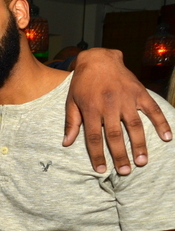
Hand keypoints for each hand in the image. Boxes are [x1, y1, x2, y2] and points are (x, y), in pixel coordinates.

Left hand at [63, 48, 171, 174]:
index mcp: (91, 109)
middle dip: (120, 155)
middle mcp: (109, 105)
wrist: (98, 59)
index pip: (94, 138)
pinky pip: (152, 109)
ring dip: (140, 144)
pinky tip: (167, 137)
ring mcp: (126, 99)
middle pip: (115, 135)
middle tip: (125, 171)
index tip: (101, 170)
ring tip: (142, 161)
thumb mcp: (71, 102)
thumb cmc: (82, 83)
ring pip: (134, 125)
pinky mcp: (139, 92)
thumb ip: (71, 122)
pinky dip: (161, 122)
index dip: (97, 155)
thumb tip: (66, 143)